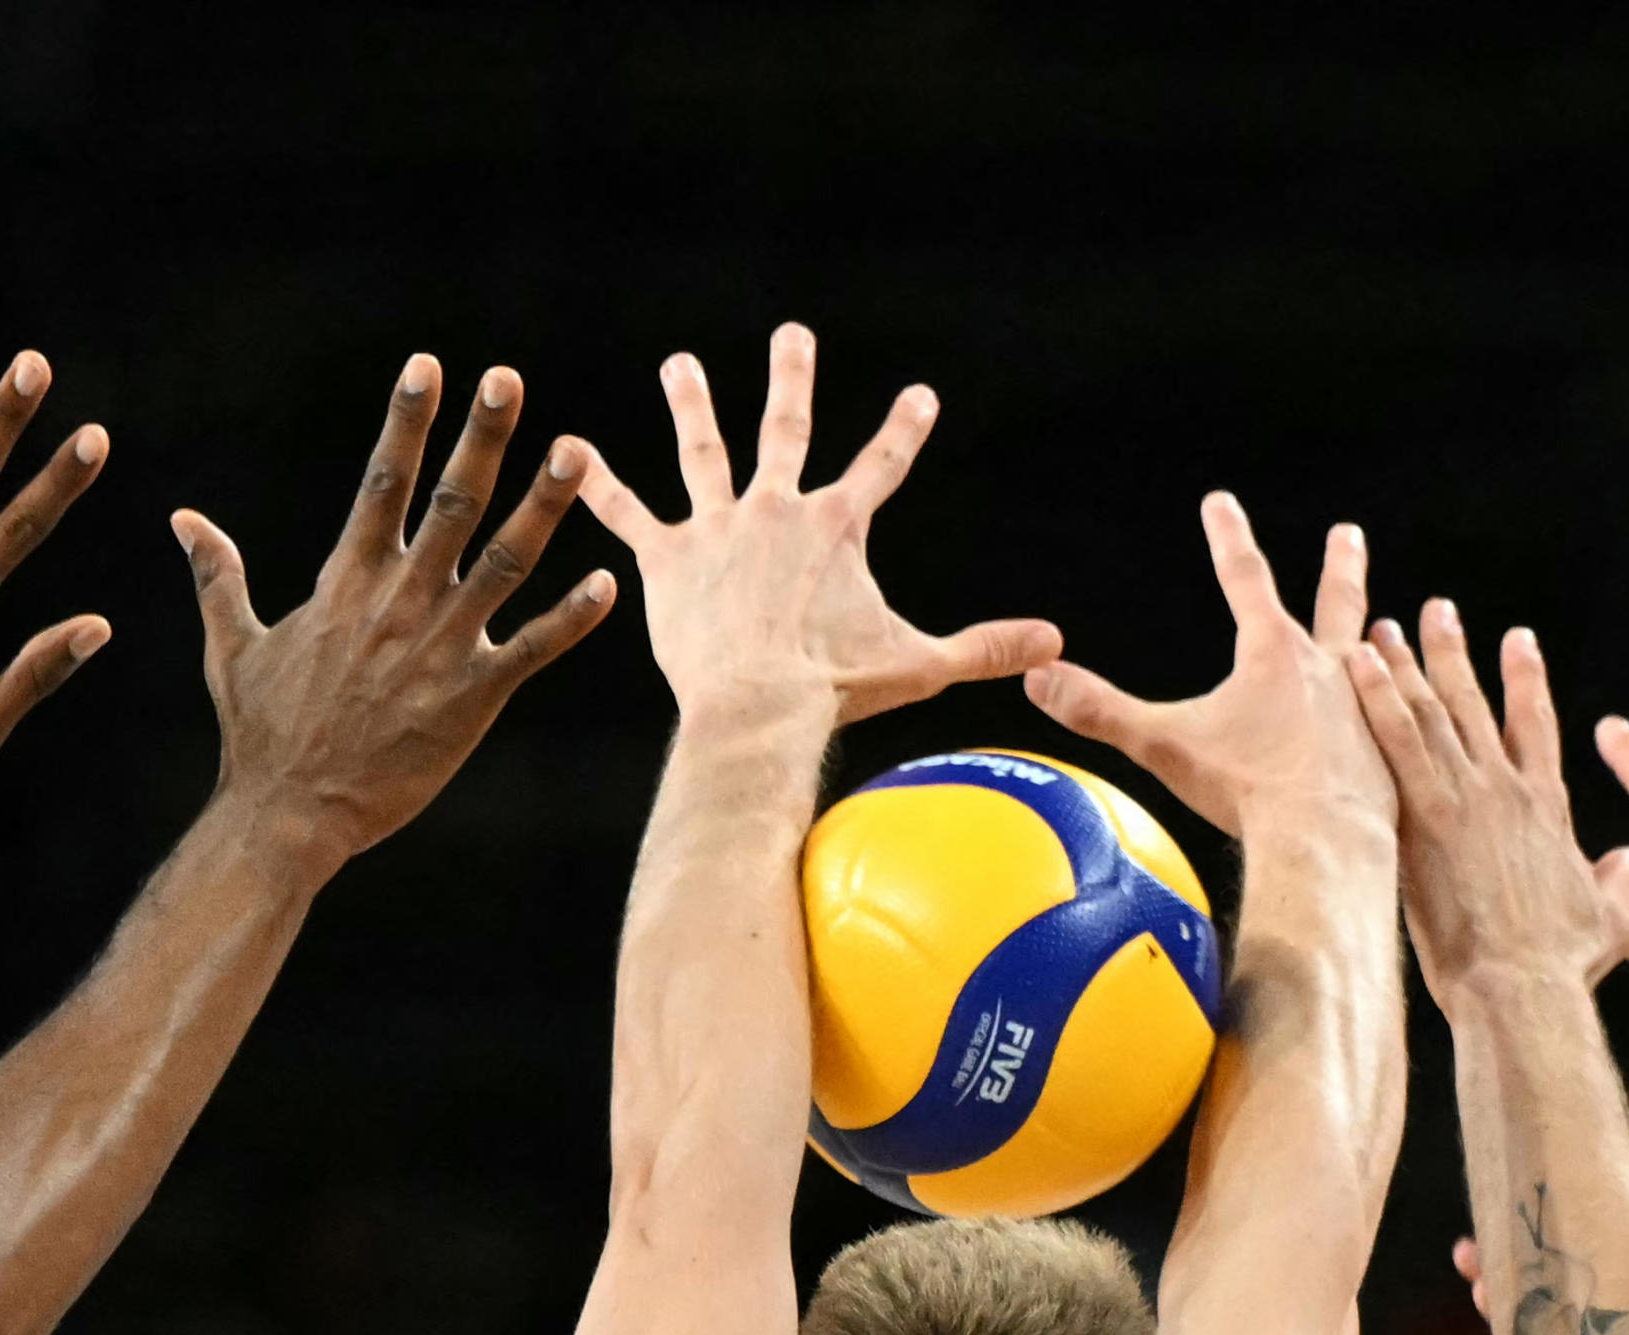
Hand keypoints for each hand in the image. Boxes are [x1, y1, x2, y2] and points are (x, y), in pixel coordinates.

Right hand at [173, 355, 619, 880]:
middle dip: (482, 437)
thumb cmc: (259, 735)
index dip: (407, 423)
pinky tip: (608, 582)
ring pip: (504, 562)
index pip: (382, 483)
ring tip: (577, 452)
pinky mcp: (471, 699)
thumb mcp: (230, 645)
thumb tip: (183, 519)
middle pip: (452, 503)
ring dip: (543, 506)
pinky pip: (532, 650)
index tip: (428, 367)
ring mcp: (440, 648)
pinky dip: (571, 617)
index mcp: (346, 582)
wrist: (287, 815)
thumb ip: (218, 575)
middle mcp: (399, 602)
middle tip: (508, 378)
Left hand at [578, 322, 1058, 728]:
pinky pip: (626, 514)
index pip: (881, 465)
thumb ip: (985, 646)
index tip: (919, 394)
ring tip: (679, 365)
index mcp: (835, 527)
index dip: (903, 429)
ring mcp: (718, 530)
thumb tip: (1057, 642)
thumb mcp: (920, 664)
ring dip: (691, 405)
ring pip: (703, 453)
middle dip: (792, 377)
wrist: (757, 707)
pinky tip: (571, 449)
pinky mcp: (667, 560)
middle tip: (792, 333)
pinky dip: (598, 484)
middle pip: (785, 429)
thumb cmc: (836, 690)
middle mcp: (775, 510)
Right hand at [1025, 499, 1392, 843]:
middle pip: (1334, 601)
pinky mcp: (1391, 750)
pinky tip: (1402, 708)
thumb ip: (1100, 711)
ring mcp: (1368, 706)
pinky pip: (1398, 714)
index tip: (1221, 502)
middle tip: (1348, 535)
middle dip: (1338, 565)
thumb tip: (1039, 677)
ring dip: (1378, 636)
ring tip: (1388, 625)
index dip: (1227, 536)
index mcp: (1274, 653)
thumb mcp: (1165, 744)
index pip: (1243, 577)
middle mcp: (1330, 668)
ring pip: (1378, 656)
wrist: (1327, 839)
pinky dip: (1398, 702)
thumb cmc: (1248, 790)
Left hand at [1351, 601, 1628, 995]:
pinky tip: (1355, 661)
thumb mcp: (1607, 918)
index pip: (1536, 727)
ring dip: (1407, 665)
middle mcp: (1508, 789)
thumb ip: (1615, 881)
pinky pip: (1395, 742)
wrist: (1523, 987)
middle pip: (1476, 706)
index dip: (1525, 682)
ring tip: (1388, 625)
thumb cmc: (1561, 965)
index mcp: (1548, 808)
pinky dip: (1375, 697)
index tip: (1517, 640)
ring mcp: (1467, 797)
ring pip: (1432, 712)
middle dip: (1455, 654)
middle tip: (1438, 611)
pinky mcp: (1426, 815)